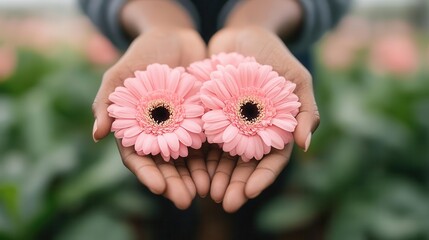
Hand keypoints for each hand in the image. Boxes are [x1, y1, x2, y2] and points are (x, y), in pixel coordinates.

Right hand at [92, 28, 209, 208]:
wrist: (176, 39)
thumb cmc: (143, 54)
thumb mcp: (121, 74)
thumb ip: (107, 102)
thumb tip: (97, 135)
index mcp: (135, 129)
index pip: (137, 157)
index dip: (147, 173)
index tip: (158, 187)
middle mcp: (158, 134)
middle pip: (164, 165)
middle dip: (174, 184)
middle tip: (185, 200)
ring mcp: (180, 130)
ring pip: (187, 160)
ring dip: (194, 177)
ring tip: (206, 191)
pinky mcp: (201, 122)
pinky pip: (206, 143)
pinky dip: (212, 158)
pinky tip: (220, 171)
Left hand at [207, 26, 319, 211]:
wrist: (243, 35)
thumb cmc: (275, 56)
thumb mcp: (297, 80)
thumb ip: (305, 112)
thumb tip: (305, 146)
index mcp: (275, 130)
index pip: (271, 161)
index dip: (262, 178)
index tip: (249, 193)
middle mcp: (252, 133)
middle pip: (245, 166)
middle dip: (236, 185)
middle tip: (225, 202)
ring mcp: (230, 127)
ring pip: (223, 159)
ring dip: (216, 177)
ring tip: (206, 193)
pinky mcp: (210, 116)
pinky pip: (204, 140)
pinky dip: (199, 157)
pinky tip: (191, 171)